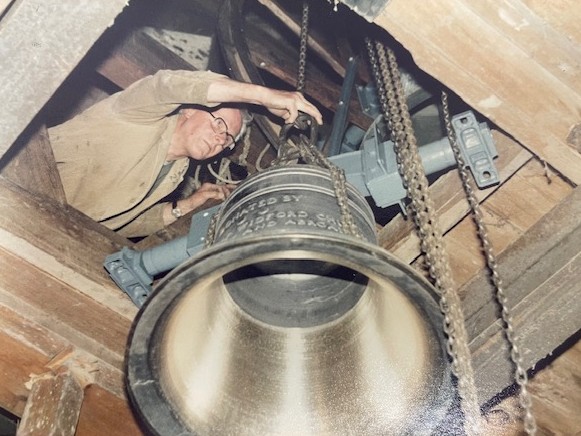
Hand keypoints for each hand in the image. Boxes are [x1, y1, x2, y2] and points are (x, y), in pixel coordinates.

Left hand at [185, 182, 234, 210]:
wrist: (188, 207)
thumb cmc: (194, 200)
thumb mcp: (204, 195)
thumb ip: (214, 193)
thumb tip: (222, 194)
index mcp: (208, 186)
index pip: (220, 186)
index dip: (226, 189)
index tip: (230, 193)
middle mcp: (210, 189)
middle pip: (222, 188)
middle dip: (229, 189)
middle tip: (236, 191)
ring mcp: (210, 194)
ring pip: (221, 192)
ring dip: (227, 193)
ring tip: (234, 194)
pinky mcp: (210, 199)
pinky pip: (219, 197)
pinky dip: (223, 198)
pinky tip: (227, 200)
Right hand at [207, 78, 322, 124]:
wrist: (264, 97)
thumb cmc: (273, 103)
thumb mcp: (285, 112)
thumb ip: (292, 116)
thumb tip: (298, 123)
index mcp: (298, 98)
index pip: (310, 106)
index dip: (315, 114)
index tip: (319, 121)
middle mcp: (299, 97)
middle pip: (312, 107)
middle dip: (317, 116)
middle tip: (320, 123)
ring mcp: (295, 98)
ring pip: (307, 109)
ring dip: (307, 118)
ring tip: (306, 124)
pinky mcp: (290, 102)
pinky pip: (294, 114)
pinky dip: (291, 119)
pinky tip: (287, 121)